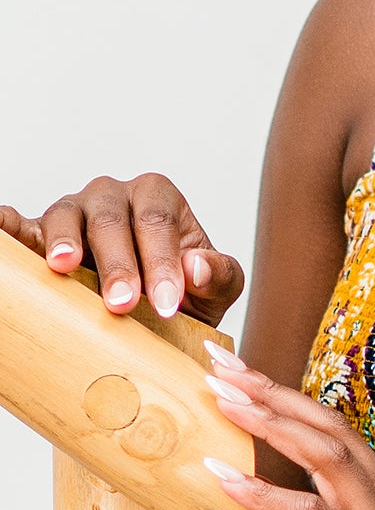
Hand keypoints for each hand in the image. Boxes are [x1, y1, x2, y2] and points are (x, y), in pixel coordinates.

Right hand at [0, 173, 243, 325]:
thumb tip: (196, 267)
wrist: (152, 313)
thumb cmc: (186, 294)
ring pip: (66, 217)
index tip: (168, 304)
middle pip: (111, 220)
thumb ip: (219, 275)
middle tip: (123, 305)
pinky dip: (10, 226)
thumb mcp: (215, 290)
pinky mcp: (41, 236)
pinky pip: (23, 226)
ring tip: (65, 266)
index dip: (163, 263)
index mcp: (158, 197)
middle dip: (118, 264)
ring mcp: (74, 212)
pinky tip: (1, 226)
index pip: (158, 224)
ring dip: (65, 242)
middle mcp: (114, 196)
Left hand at [200, 346, 374, 509]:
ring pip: (326, 456)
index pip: (334, 432)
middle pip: (329, 429)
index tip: (243, 373)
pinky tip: (227, 480)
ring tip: (221, 398)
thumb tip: (248, 503)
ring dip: (269, 422)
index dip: (287, 398)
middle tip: (221, 363)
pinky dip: (266, 495)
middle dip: (273, 391)